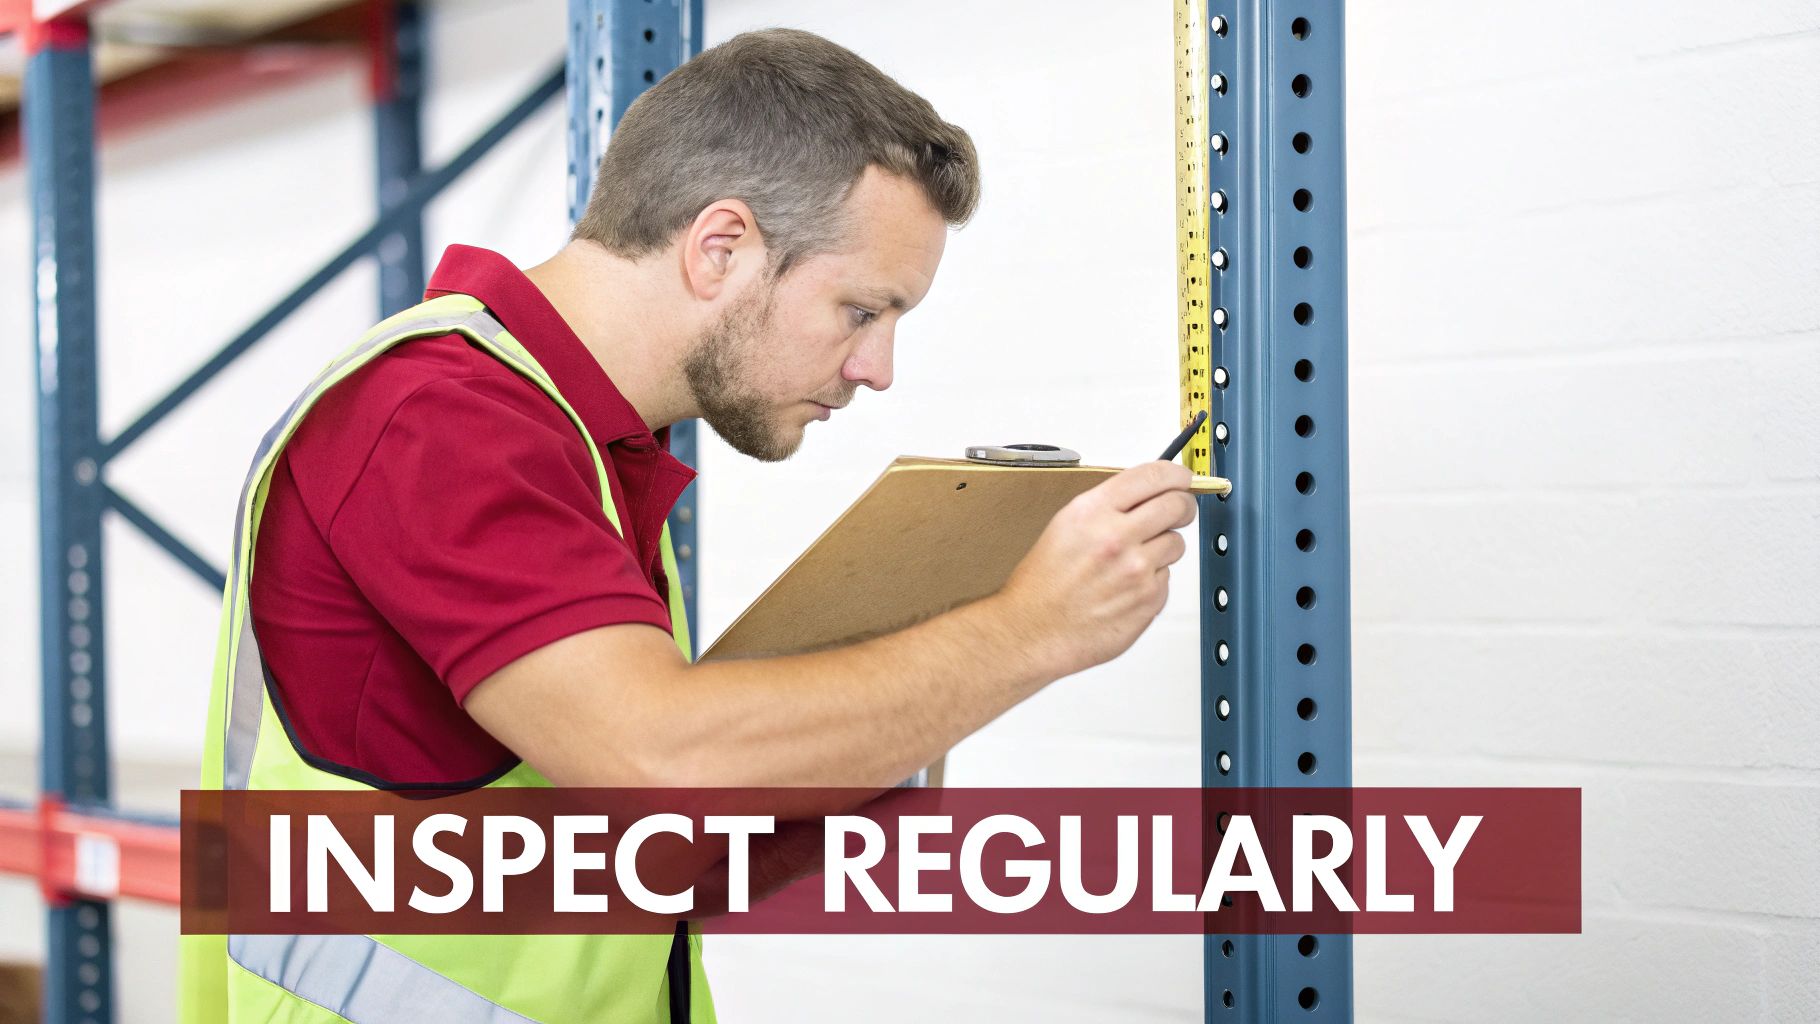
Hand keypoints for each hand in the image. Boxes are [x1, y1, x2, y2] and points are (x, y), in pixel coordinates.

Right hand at [997, 461, 1197, 676]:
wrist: (1033, 632)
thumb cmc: (1042, 585)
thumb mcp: (1065, 527)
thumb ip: (1107, 507)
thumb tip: (1144, 496)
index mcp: (1092, 512)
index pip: (1153, 476)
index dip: (1176, 474)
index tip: (1182, 478)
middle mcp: (1116, 537)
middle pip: (1177, 505)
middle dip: (1182, 506)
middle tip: (1179, 511)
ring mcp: (1136, 570)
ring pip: (1176, 543)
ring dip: (1164, 547)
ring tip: (1133, 561)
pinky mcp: (1149, 599)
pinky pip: (1167, 578)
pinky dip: (1153, 581)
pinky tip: (1126, 588)